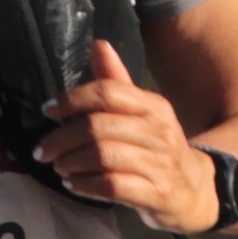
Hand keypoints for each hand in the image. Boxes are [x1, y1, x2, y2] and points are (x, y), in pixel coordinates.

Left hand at [35, 38, 217, 232]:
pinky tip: (73, 184)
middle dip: (61, 138)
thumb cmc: (158, 149)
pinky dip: (85, 185)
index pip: (108, 93)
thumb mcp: (144, 114)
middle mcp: (159, 132)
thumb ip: (118, 83)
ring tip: (58, 166)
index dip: (72, 99)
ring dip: (71, 162)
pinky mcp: (157, 193)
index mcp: (154, 106)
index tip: (48, 110)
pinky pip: (112, 186)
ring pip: (102, 156)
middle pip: (98, 127)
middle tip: (42, 150)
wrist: (195, 192)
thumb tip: (99, 45)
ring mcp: (160, 164)